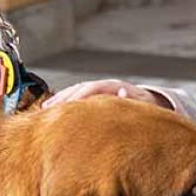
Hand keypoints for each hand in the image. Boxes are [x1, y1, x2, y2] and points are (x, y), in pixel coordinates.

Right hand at [42, 79, 170, 109]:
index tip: (67, 107)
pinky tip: (50, 109)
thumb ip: (133, 99)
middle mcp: (104, 85)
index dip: (79, 96)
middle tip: (49, 110)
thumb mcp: (143, 104)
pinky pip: (76, 97)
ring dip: (60, 99)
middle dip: (64, 98)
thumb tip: (122, 93)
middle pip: (79, 88)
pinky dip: (63, 102)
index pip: (92, 88)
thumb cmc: (146, 107)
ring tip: (45, 110)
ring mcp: (98, 89)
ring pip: (75, 91)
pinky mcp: (95, 96)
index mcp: (114, 87)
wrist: (150, 102)